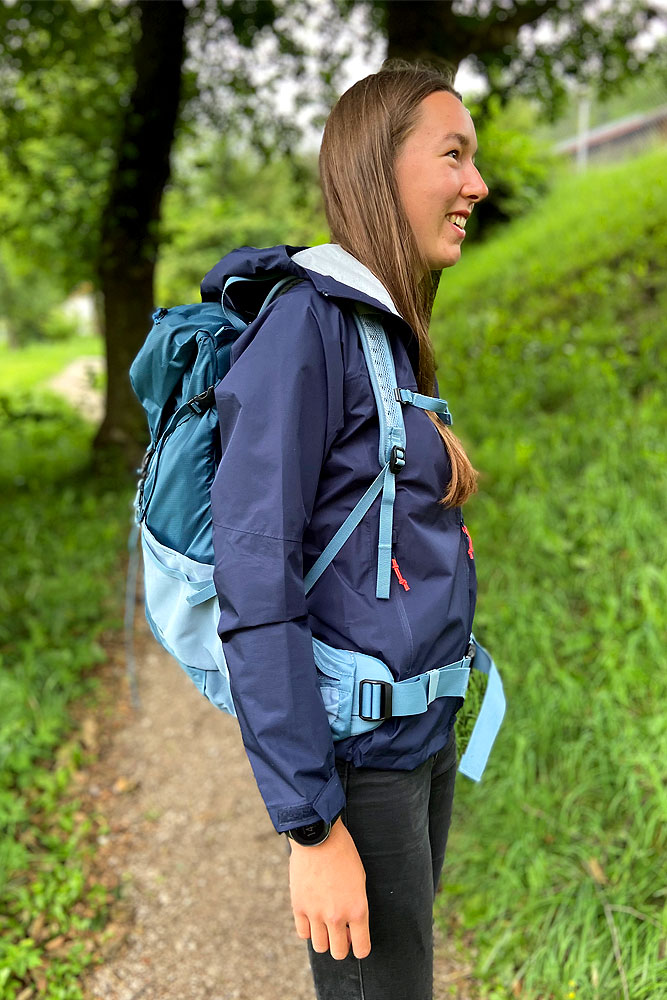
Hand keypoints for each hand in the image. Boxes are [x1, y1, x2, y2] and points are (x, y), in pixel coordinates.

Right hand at [288, 817, 370, 959]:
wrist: (318, 837)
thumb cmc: (343, 854)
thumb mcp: (359, 880)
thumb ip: (355, 906)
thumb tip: (350, 927)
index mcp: (357, 909)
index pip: (361, 948)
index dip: (360, 948)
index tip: (358, 944)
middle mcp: (336, 916)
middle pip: (338, 952)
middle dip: (342, 946)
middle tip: (342, 934)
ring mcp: (316, 913)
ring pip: (320, 946)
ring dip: (325, 939)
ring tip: (326, 925)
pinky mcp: (299, 907)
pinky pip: (303, 933)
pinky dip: (309, 930)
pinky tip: (313, 918)